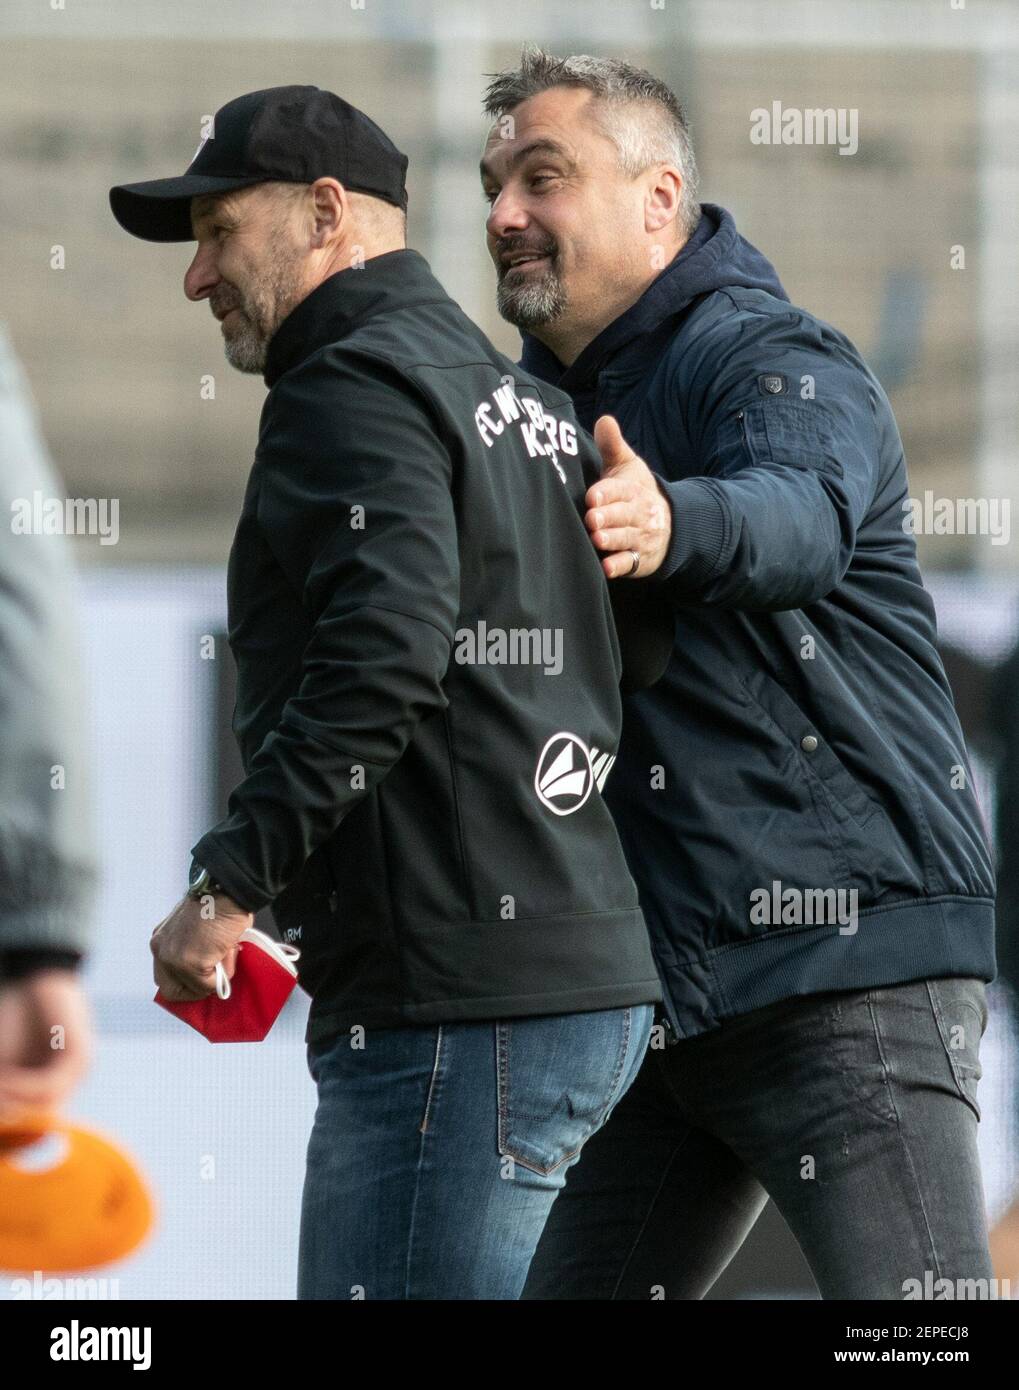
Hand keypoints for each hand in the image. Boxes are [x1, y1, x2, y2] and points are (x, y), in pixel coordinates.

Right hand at [0, 969, 91, 1118]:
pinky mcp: (80, 1054)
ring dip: (13, 1100)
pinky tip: (6, 1078)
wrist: (36, 975)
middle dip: (9, 1114)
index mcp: (52, 1084)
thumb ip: (5, 1090)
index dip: (12, 1129)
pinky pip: (51, 1085)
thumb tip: (5, 1117)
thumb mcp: (3, 1061)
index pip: (35, 1122)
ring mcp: (79, 1069)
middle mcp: (70, 1081)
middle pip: (39, 1118)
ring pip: (44, 1105)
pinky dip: (24, 1087)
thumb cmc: (15, 1015)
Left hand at [150, 894, 252, 1002]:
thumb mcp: (196, 929)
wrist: (226, 891)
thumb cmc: (218, 904)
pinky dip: (224, 975)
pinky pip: (209, 985)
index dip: (184, 983)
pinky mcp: (190, 964)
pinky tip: (229, 952)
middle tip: (215, 980)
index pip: (164, 975)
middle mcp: (161, 950)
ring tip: (227, 954)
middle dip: (195, 991)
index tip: (203, 982)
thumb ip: (194, 950)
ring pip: (194, 989)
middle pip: (170, 990)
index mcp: (161, 939)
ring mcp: (173, 959)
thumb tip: (211, 973)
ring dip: (215, 979)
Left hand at [586, 415, 671, 577]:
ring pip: (626, 539)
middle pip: (624, 515)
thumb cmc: (636, 492)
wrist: (667, 524)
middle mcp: (639, 514)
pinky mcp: (638, 560)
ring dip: (612, 540)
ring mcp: (639, 538)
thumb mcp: (628, 467)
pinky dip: (618, 566)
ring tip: (597, 539)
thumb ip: (612, 446)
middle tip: (592, 517)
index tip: (592, 496)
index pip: (621, 489)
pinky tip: (606, 568)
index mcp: (634, 490)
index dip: (607, 493)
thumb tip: (604, 419)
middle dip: (609, 516)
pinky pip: (629, 564)